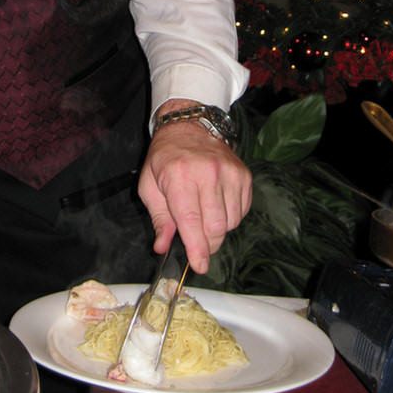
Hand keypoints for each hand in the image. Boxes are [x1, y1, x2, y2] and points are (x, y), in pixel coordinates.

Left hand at [137, 105, 251, 274]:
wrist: (188, 126)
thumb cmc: (165, 158)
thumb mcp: (149, 186)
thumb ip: (158, 219)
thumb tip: (162, 246)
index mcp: (179, 177)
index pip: (191, 222)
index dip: (196, 249)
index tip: (199, 266)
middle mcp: (207, 174)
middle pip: (215, 228)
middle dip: (207, 244)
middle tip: (198, 243)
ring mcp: (229, 173)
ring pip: (230, 222)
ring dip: (218, 230)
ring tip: (204, 215)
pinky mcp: (243, 174)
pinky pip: (242, 211)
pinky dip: (230, 217)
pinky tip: (217, 206)